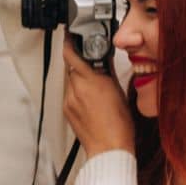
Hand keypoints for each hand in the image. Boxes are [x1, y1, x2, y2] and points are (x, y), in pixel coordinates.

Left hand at [62, 35, 134, 156]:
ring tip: (94, 85)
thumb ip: (107, 72)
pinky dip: (77, 91)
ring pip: (70, 80)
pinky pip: (69, 94)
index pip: (71, 54)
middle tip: (90, 62)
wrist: (109, 148)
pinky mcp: (66, 110)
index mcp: (91, 81)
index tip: (71, 36)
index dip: (69, 43)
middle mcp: (76, 89)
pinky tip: (89, 99)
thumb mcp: (119, 91)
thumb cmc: (119, 125)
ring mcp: (69, 100)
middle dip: (79, 62)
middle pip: (71, 67)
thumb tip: (102, 59)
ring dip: (79, 78)